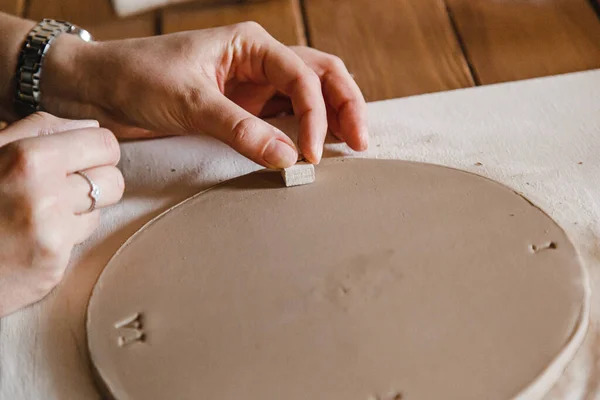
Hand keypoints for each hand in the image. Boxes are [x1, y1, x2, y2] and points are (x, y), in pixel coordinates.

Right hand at [0, 112, 123, 316]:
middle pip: (114, 179)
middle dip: (96, 180)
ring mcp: (52, 231)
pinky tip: (36, 233)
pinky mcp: (54, 261)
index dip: (95, 150)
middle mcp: (45, 194)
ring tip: (43, 209)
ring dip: (80, 207)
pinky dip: (66, 233)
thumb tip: (90, 126)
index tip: (79, 157)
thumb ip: (39, 131)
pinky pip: (83, 237)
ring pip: (101, 209)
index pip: (105, 144)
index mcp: (29, 159)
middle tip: (64, 184)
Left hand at [41, 22, 367, 168]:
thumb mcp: (190, 102)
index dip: (316, 114)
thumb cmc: (137, 77)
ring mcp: (254, 85)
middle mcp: (259, 61)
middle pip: (321, 75)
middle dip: (346, 106)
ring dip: (333, 116)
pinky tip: (317, 147)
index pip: (302, 75)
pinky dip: (307, 130)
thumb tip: (286, 157)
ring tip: (351, 145)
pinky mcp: (245, 108)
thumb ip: (240, 129)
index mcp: (250, 45)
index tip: (312, 153)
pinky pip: (286, 116)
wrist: (102, 88)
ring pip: (310, 94)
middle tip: (361, 142)